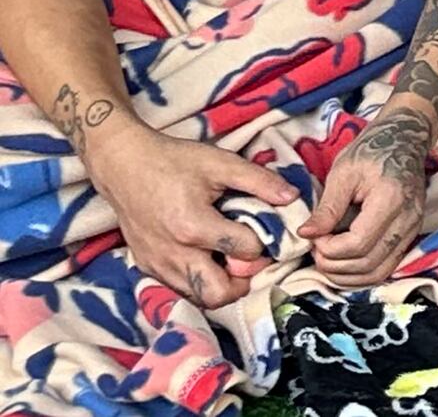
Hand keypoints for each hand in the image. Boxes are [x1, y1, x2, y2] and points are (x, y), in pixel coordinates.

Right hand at [91, 123, 295, 308]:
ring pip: (198, 297)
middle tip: (250, 259)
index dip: (262, 242)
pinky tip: (208, 259)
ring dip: (221, 285)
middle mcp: (173, 252)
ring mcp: (157, 263)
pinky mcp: (147, 266)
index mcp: (193, 226)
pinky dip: (198, 282)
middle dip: (243, 281)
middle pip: (219, 293)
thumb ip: (260, 181)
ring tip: (230, 260)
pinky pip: (179, 289)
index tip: (263, 230)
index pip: (245, 252)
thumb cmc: (173, 161)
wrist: (124, 164)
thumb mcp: (220, 162)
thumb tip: (292, 198)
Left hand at [299, 105, 430, 286]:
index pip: (358, 243)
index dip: (329, 249)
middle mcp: (408, 220)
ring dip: (347, 276)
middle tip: (316, 251)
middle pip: (368, 263)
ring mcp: (413, 230)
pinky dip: (362, 273)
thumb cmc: (372, 150)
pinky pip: (386, 267)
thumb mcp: (343, 172)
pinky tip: (344, 263)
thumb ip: (327, 207)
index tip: (314, 237)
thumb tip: (306, 235)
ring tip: (327, 259)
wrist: (404, 140)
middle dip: (334, 265)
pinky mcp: (411, 235)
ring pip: (379, 272)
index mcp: (390, 199)